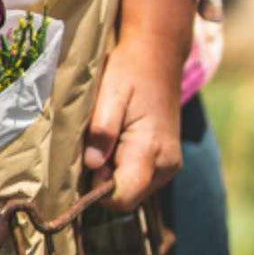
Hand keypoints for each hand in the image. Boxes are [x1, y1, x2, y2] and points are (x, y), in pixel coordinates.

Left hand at [83, 0, 195, 210]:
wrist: (158, 56)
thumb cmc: (129, 71)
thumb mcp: (110, 93)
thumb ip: (102, 129)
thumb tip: (93, 165)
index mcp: (151, 149)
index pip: (123, 198)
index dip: (97, 191)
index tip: (84, 167)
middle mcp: (166, 165)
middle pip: (126, 198)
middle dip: (103, 182)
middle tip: (93, 147)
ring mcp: (169, 166)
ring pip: (132, 191)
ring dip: (112, 175)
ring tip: (106, 140)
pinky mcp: (166, 162)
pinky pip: (139, 180)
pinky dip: (122, 169)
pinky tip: (116, 143)